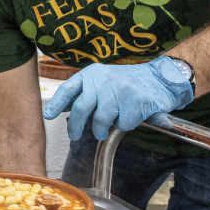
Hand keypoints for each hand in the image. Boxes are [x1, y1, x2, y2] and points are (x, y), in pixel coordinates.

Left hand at [42, 56, 193, 140]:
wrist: (161, 78)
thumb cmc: (127, 84)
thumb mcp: (102, 82)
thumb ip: (85, 93)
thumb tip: (62, 109)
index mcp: (93, 74)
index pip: (69, 88)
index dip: (57, 103)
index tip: (48, 116)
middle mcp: (104, 79)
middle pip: (81, 107)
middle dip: (75, 126)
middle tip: (74, 136)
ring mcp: (121, 90)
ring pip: (101, 119)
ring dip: (100, 130)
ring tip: (103, 130)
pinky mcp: (137, 101)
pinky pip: (122, 124)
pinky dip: (124, 126)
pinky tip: (130, 118)